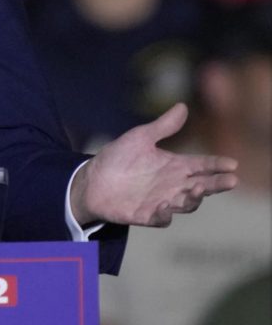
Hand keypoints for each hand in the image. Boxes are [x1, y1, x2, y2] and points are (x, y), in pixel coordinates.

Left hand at [70, 103, 238, 227]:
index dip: (217, 164)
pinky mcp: (147, 215)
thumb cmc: (118, 157)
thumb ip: (163, 126)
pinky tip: (166, 206)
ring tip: (197, 188)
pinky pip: (162, 218)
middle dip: (217, 184)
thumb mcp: (140, 137)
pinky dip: (165, 214)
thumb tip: (183, 106)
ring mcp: (163, 201)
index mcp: (175, 166)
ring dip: (194, 198)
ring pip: (187, 204)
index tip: (232, 163)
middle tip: (231, 180)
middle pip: (202, 186)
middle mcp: (173, 185)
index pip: (202, 165)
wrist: (92, 179)